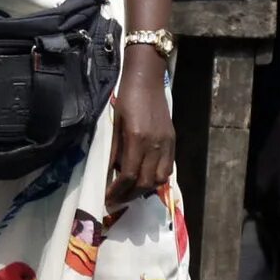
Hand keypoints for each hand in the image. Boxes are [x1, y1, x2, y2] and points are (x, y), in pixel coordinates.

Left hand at [105, 56, 174, 207]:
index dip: (118, 191)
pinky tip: (145, 179)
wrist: (147, 79)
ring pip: (160, 179)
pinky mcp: (173, 140)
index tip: (107, 198)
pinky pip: (167, 168)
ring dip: (144, 190)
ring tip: (130, 192)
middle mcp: (154, 144)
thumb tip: (107, 174)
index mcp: (137, 139)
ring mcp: (166, 143)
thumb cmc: (125, 98)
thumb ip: (113, 150)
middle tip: (116, 200)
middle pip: (146, 182)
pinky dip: (156, 178)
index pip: (129, 175)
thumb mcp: (114, 124)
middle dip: (129, 195)